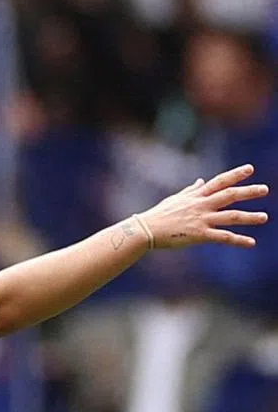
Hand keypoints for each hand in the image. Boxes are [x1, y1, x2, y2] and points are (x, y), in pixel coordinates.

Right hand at [139, 164, 268, 249]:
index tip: (250, 169)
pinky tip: (251, 243)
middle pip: (229, 195)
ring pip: (230, 216)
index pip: (219, 182)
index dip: (235, 175)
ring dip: (249, 217)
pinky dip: (238, 240)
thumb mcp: (176, 198)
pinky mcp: (200, 235)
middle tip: (265, 189)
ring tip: (265, 217)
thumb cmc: (160, 214)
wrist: (147, 229)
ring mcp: (201, 219)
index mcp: (196, 196)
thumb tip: (201, 180)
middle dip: (248, 192)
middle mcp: (201, 205)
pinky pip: (223, 237)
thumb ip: (192, 190)